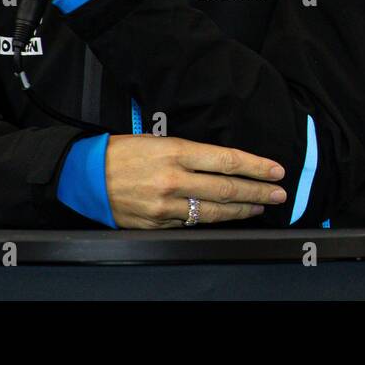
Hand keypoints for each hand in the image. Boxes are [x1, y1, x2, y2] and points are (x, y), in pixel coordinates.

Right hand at [105, 135, 287, 228]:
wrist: (85, 176)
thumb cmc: (123, 152)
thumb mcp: (159, 141)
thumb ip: (192, 155)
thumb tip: (224, 165)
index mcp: (176, 152)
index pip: (228, 161)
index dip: (256, 168)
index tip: (276, 171)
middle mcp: (174, 180)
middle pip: (227, 189)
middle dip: (258, 192)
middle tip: (279, 194)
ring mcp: (165, 206)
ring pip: (214, 212)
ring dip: (242, 211)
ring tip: (260, 207)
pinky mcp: (157, 224)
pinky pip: (192, 223)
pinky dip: (212, 220)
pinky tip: (227, 217)